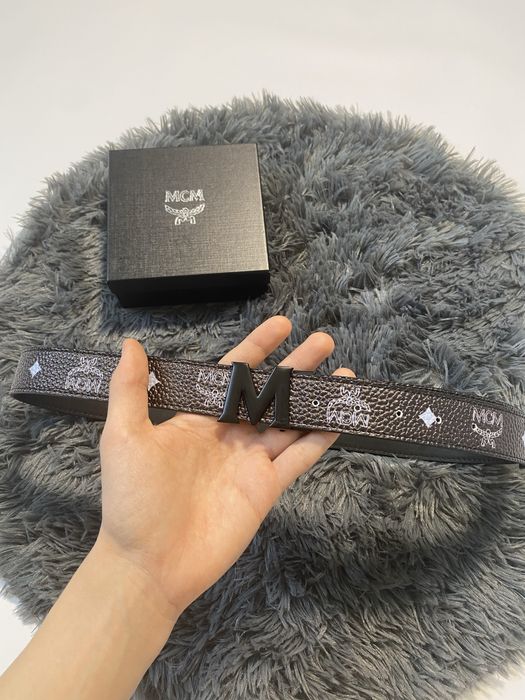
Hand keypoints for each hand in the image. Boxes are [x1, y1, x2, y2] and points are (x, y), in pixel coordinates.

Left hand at [96, 315, 354, 621]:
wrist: (149, 564)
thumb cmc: (132, 501)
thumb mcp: (124, 438)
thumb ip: (130, 390)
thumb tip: (129, 345)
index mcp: (197, 419)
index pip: (233, 374)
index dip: (258, 348)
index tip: (282, 325)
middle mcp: (228, 436)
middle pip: (270, 393)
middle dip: (297, 367)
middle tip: (324, 341)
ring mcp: (249, 462)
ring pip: (290, 422)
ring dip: (314, 399)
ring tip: (344, 376)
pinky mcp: (265, 489)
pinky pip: (298, 458)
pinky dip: (319, 439)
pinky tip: (337, 419)